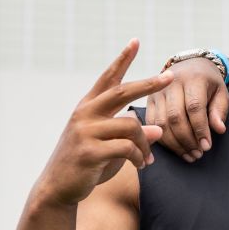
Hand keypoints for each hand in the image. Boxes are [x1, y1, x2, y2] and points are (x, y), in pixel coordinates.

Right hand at [35, 39, 173, 206]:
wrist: (58, 188)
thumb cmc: (86, 164)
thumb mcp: (110, 146)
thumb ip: (132, 135)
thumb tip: (159, 130)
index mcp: (88, 107)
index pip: (107, 78)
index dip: (122, 59)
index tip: (136, 40)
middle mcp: (85, 114)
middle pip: (122, 92)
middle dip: (149, 84)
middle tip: (170, 77)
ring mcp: (85, 131)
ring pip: (132, 127)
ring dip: (146, 144)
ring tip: (148, 159)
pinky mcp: (89, 151)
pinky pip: (127, 148)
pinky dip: (140, 157)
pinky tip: (141, 165)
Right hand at [145, 56, 228, 161]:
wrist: (190, 66)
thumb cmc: (208, 83)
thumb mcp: (220, 93)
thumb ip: (219, 110)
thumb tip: (219, 129)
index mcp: (193, 79)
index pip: (194, 107)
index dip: (200, 129)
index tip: (207, 147)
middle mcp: (171, 84)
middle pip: (175, 117)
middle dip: (187, 140)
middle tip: (198, 154)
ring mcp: (157, 92)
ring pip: (161, 123)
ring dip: (175, 144)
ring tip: (190, 155)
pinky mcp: (149, 101)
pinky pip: (152, 124)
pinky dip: (163, 140)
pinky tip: (176, 149)